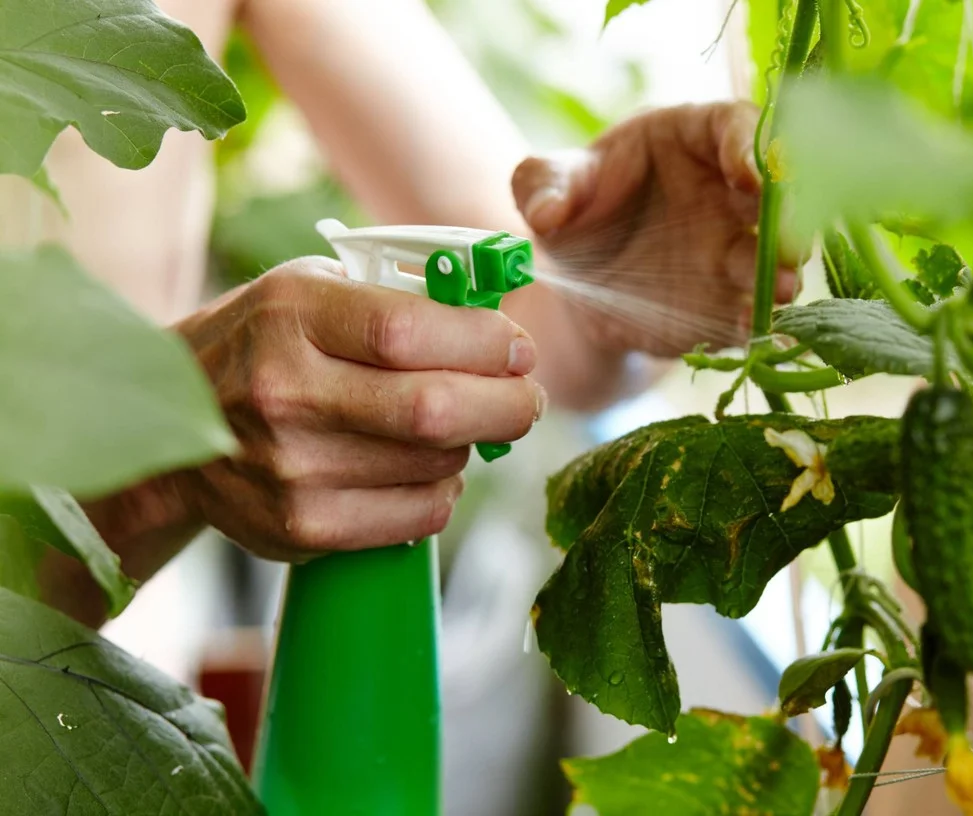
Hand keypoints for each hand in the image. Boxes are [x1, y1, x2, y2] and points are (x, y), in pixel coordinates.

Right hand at [169, 257, 544, 561]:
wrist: (177, 420)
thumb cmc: (270, 342)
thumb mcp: (317, 290)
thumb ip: (405, 299)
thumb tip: (503, 330)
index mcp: (294, 314)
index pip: (409, 330)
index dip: (485, 343)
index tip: (518, 351)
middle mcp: (285, 391)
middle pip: (434, 410)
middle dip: (508, 405)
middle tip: (526, 400)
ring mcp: (290, 468)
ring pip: (437, 464)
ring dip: (471, 446)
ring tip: (457, 427)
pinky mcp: (301, 526)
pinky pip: (418, 516)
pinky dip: (444, 491)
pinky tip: (425, 468)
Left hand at [511, 101, 796, 358]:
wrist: (581, 282)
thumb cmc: (574, 209)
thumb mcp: (546, 186)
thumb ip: (542, 185)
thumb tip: (546, 212)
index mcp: (691, 139)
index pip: (734, 127)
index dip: (749, 146)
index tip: (747, 174)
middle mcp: (727, 191)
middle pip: (774, 192)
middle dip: (788, 215)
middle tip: (790, 239)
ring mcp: (734, 248)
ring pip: (773, 255)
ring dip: (783, 272)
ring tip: (784, 290)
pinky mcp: (728, 300)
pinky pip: (749, 309)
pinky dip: (755, 321)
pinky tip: (755, 330)